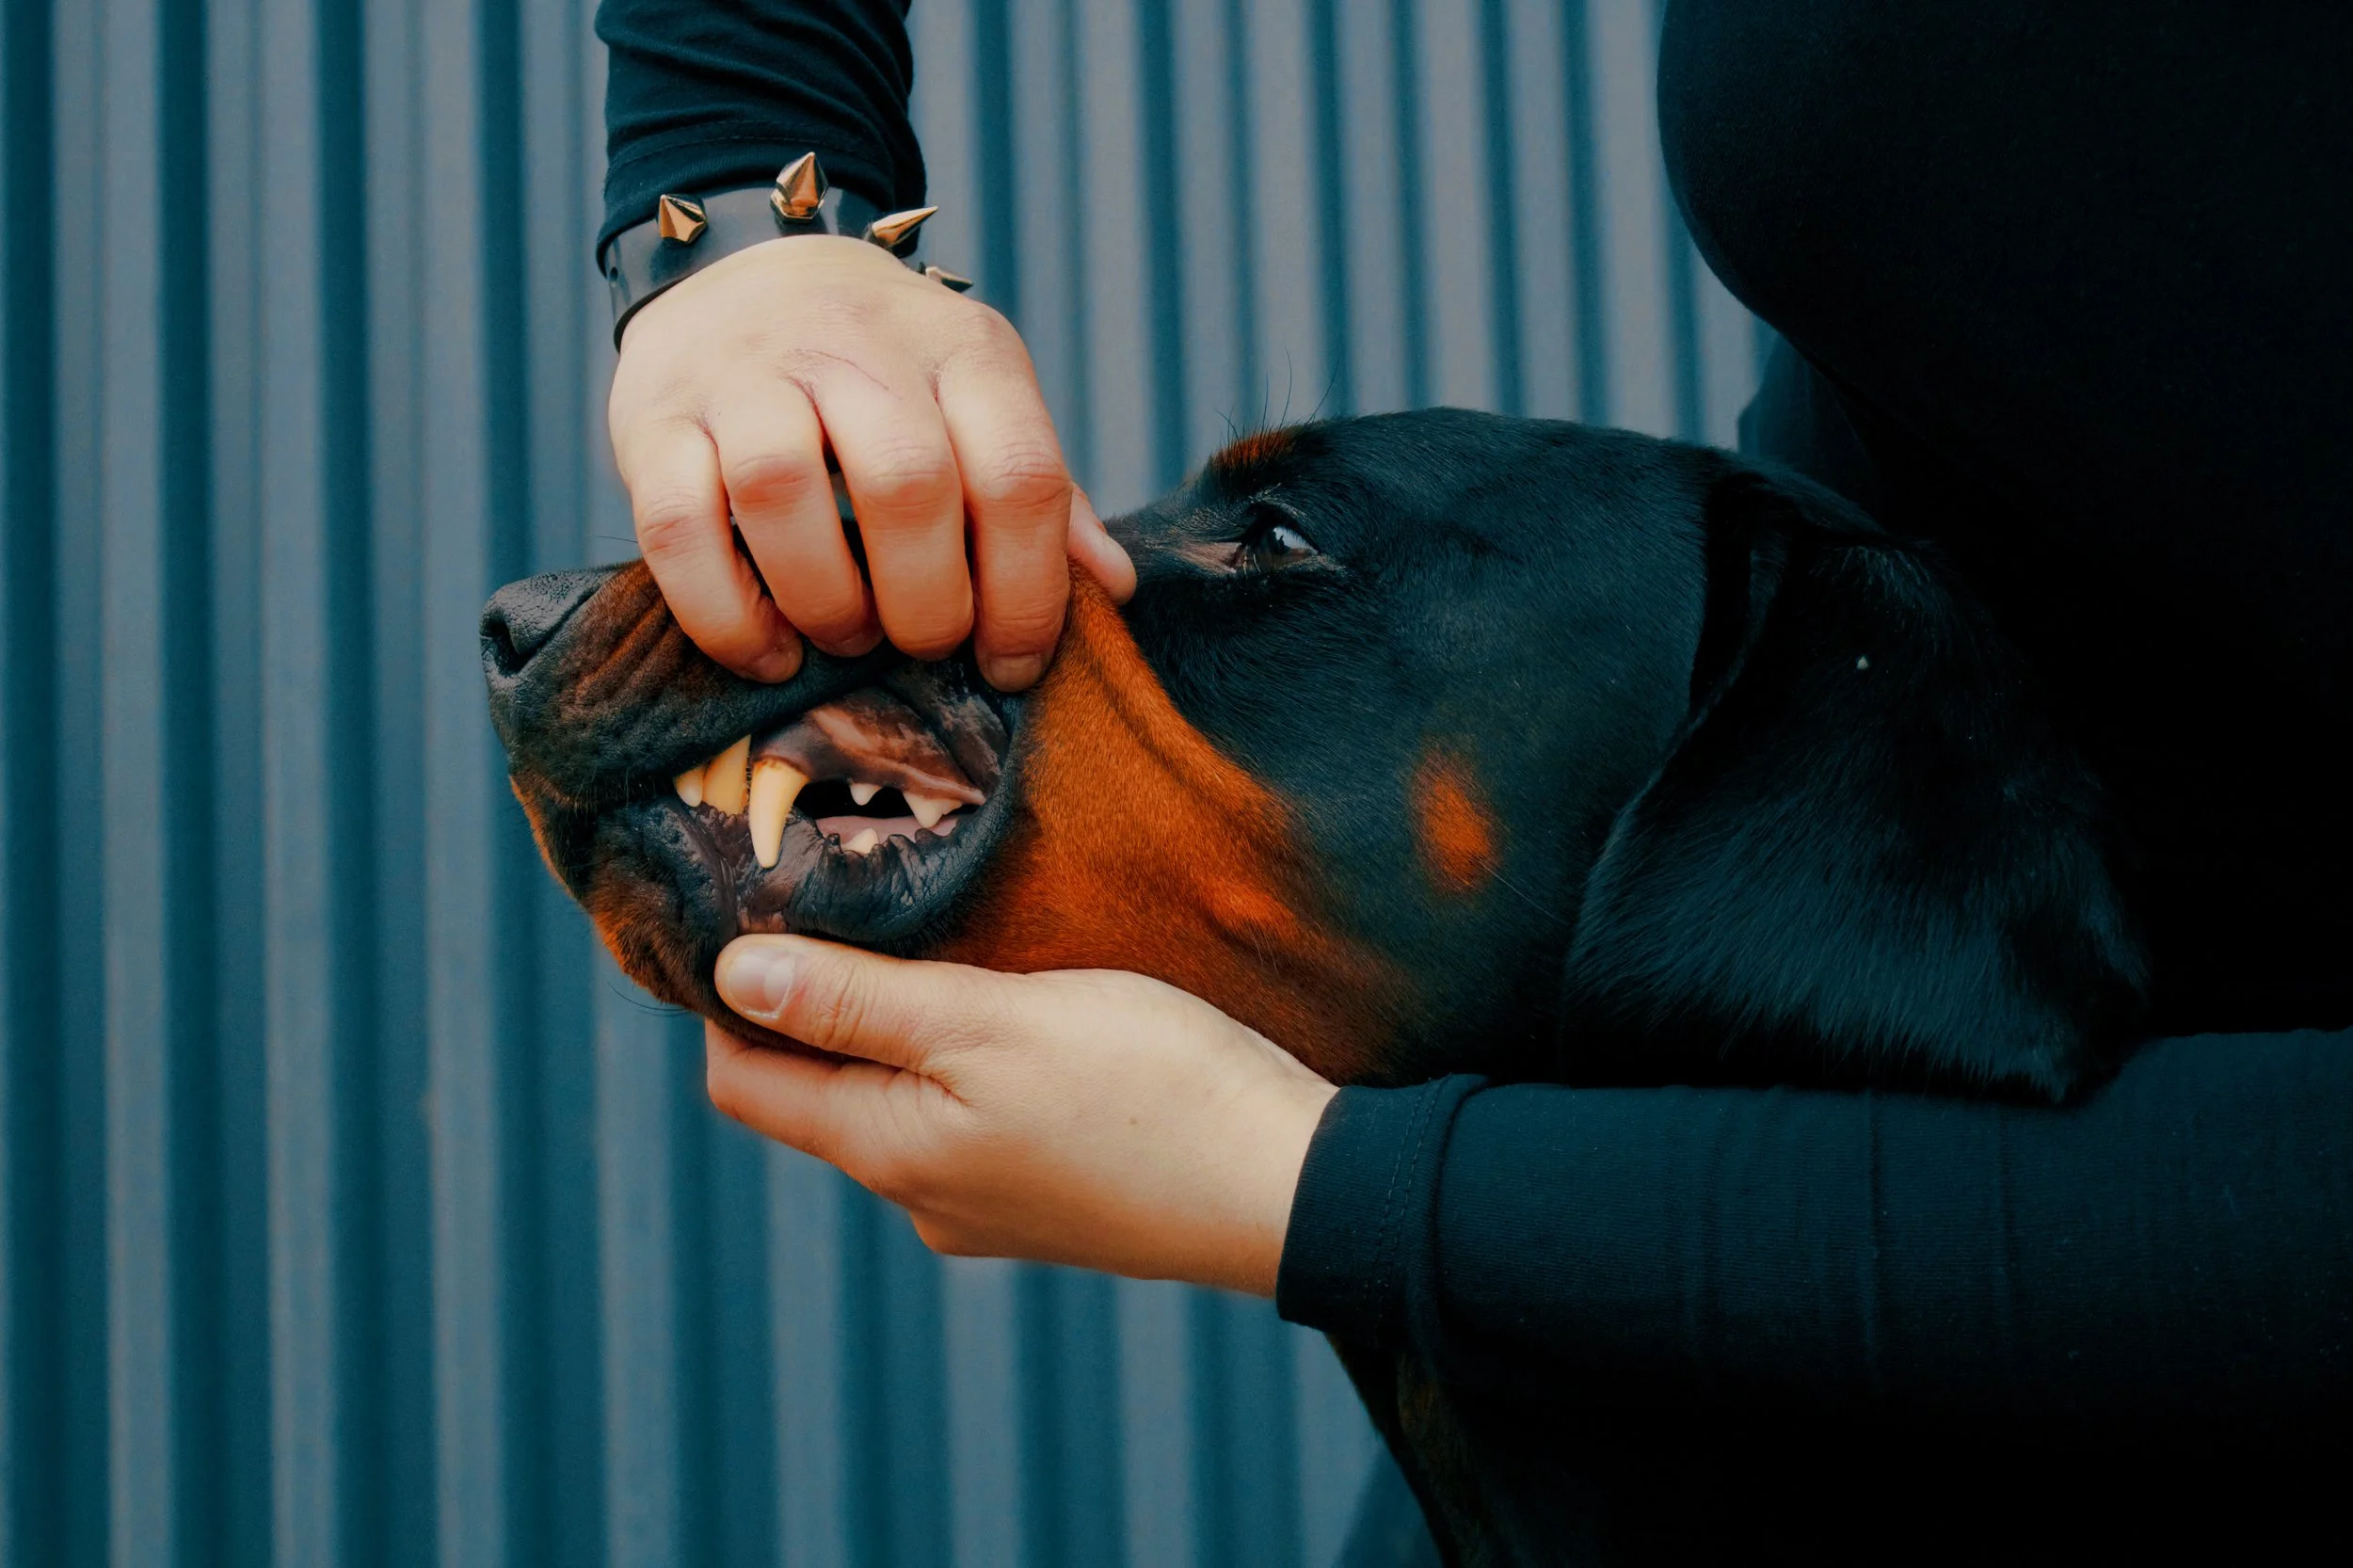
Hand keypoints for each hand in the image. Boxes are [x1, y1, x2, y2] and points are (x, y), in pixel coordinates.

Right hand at [609, 235, 1134, 687]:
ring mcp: (745, 373)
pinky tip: (768, 649)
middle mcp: (854, 346)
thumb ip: (1045, 495)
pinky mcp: (654, 417)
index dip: (1028, 592)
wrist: (751, 266)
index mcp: (961, 350)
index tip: (1011, 662)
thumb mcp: (981, 403)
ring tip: (845, 638)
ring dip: (826, 601)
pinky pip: (677, 525)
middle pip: (905, 484)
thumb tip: (1114, 590)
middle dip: (927, 604)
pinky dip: (725, 612)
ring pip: (780, 490)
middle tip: (923, 644)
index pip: (1019, 474)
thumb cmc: (890, 373)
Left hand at [703, 935, 1338, 1295]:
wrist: (1288, 1185)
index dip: (727, 997)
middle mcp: (919, 1196)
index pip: (743, 1081)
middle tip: (853, 898)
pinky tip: (1024, 1014)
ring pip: (900, 1104)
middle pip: (818, 1092)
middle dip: (819, 1003)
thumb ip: (857, 1002)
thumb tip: (731, 975)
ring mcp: (986, 1207)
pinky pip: (968, 1123)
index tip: (752, 909)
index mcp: (886, 1149)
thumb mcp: (988, 1021)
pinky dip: (967, 1064)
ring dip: (900, 1030)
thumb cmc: (1145, 1088)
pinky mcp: (1049, 1199)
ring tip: (947, 945)